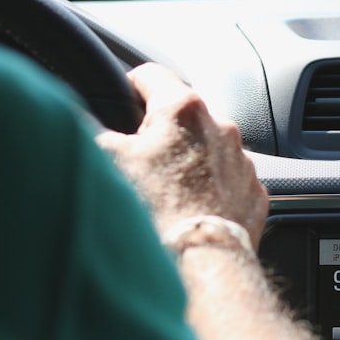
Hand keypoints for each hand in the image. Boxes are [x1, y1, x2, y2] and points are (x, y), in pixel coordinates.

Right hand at [96, 64, 268, 242]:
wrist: (200, 264)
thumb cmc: (153, 212)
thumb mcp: (106, 161)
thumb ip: (95, 130)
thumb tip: (85, 124)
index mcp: (183, 108)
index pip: (150, 75)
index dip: (128, 88)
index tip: (120, 102)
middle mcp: (221, 127)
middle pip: (181, 117)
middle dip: (160, 133)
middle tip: (138, 163)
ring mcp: (242, 161)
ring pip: (207, 149)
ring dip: (187, 162)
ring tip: (165, 194)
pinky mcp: (254, 192)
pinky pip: (227, 181)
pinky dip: (210, 190)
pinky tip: (190, 210)